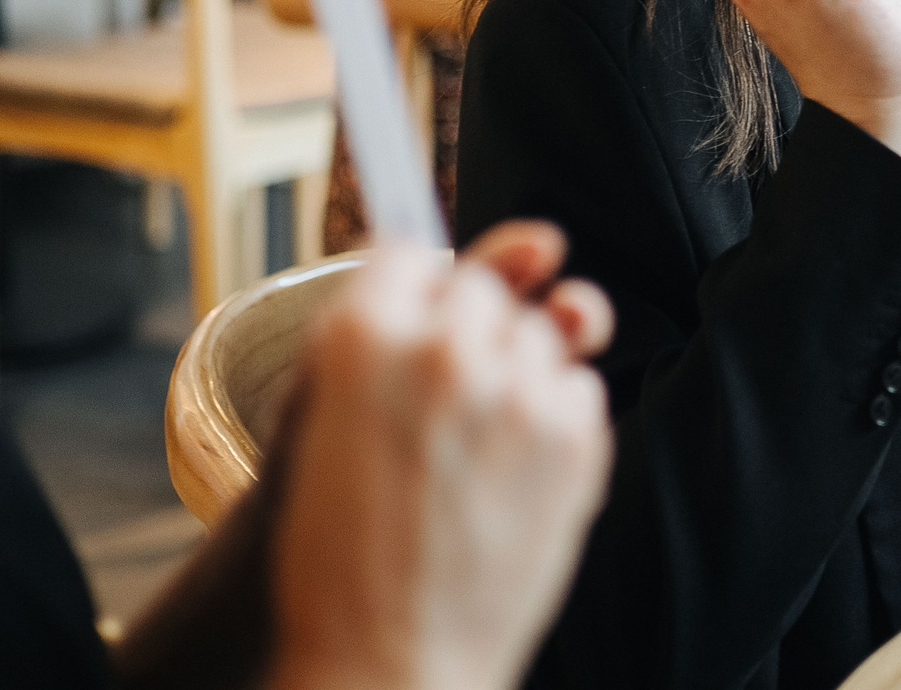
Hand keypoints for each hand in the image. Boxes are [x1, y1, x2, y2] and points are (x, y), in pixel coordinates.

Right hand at [270, 225, 615, 689]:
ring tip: (476, 450)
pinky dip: (556, 417)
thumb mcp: (321, 422)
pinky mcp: (575, 433)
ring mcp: (517, 387)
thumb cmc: (343, 553)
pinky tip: (513, 474)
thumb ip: (382, 330)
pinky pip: (579, 384)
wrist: (394, 661)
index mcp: (361, 337)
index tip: (416, 320)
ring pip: (542, 328)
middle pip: (482, 285)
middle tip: (442, 408)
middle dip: (469, 329)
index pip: (408, 252)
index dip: (412, 293)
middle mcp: (444, 346)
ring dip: (519, 369)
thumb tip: (453, 254)